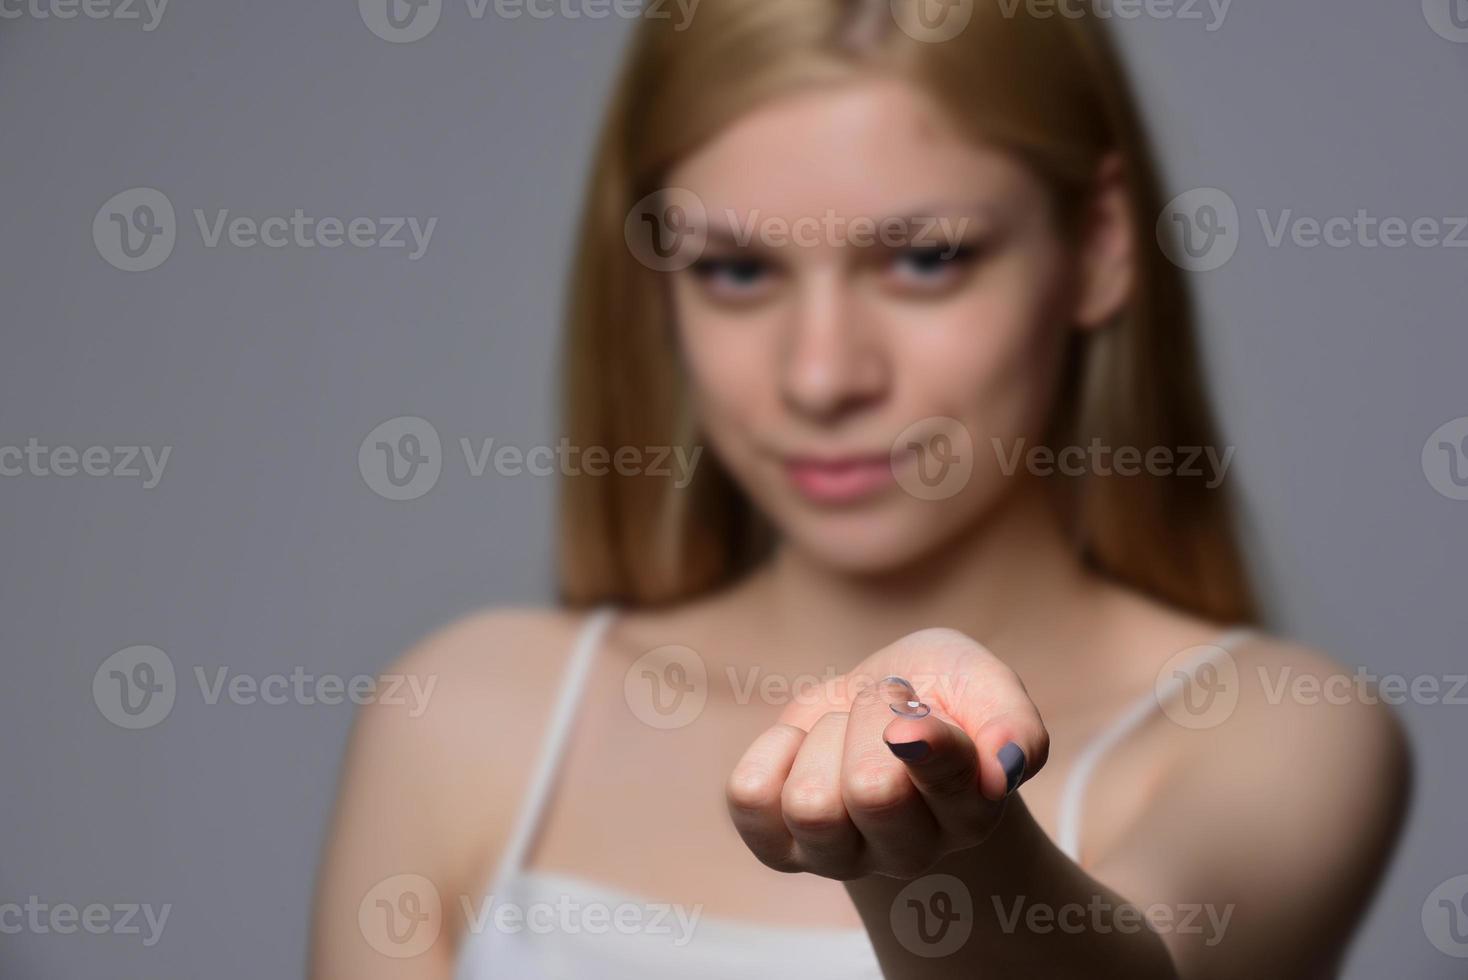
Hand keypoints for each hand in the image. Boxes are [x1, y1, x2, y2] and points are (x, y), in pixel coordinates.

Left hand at [726, 628, 1049, 880]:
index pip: (946, 786)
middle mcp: (910, 851)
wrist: (885, 705)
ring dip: (822, 739)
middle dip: (871, 718)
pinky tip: (799, 745)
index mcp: (970, 812)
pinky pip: (749, 801)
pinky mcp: (783, 847)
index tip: (913, 714)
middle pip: (870, 791)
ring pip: (810, 803)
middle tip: (889, 705)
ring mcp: (841, 857)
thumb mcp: (984, 682)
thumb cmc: (941, 694)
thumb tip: (1006, 768)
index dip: (925, 743)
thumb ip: (1012, 722)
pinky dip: (768, 754)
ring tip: (845, 728)